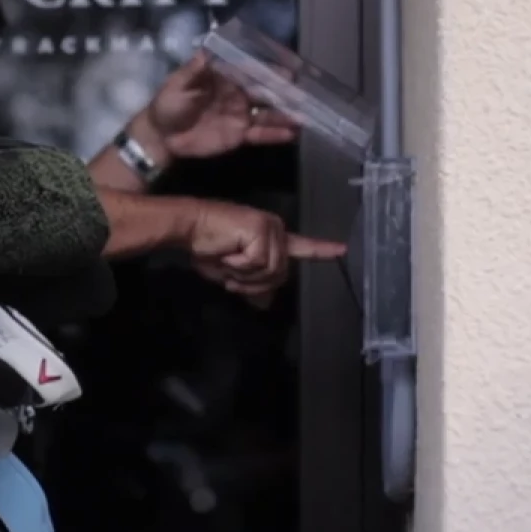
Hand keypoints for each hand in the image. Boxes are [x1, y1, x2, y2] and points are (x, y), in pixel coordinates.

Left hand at [145, 50, 300, 159]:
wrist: (161, 136)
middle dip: (284, 93)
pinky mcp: (240, 136)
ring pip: (268, 114)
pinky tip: (292, 134)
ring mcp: (241, 115)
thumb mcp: (178, 84)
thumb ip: (195, 69)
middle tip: (303, 95)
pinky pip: (260, 134)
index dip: (268, 71)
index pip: (251, 71)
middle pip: (265, 92)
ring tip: (303, 118)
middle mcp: (239, 94)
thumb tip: (208, 48)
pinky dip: (275, 135)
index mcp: (226, 78)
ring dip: (285, 115)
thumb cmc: (169, 103)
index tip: (287, 72)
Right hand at [184, 199, 346, 299]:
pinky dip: (239, 264)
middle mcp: (275, 230)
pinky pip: (258, 263)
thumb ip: (252, 285)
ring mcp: (270, 228)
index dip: (320, 251)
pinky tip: (228, 252)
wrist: (188, 229)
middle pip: (280, 273)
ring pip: (271, 271)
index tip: (342, 250)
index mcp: (271, 238)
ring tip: (227, 259)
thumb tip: (265, 303)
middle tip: (230, 270)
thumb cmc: (207, 247)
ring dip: (244, 274)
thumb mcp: (233, 274)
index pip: (301, 246)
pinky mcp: (261, 231)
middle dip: (253, 281)